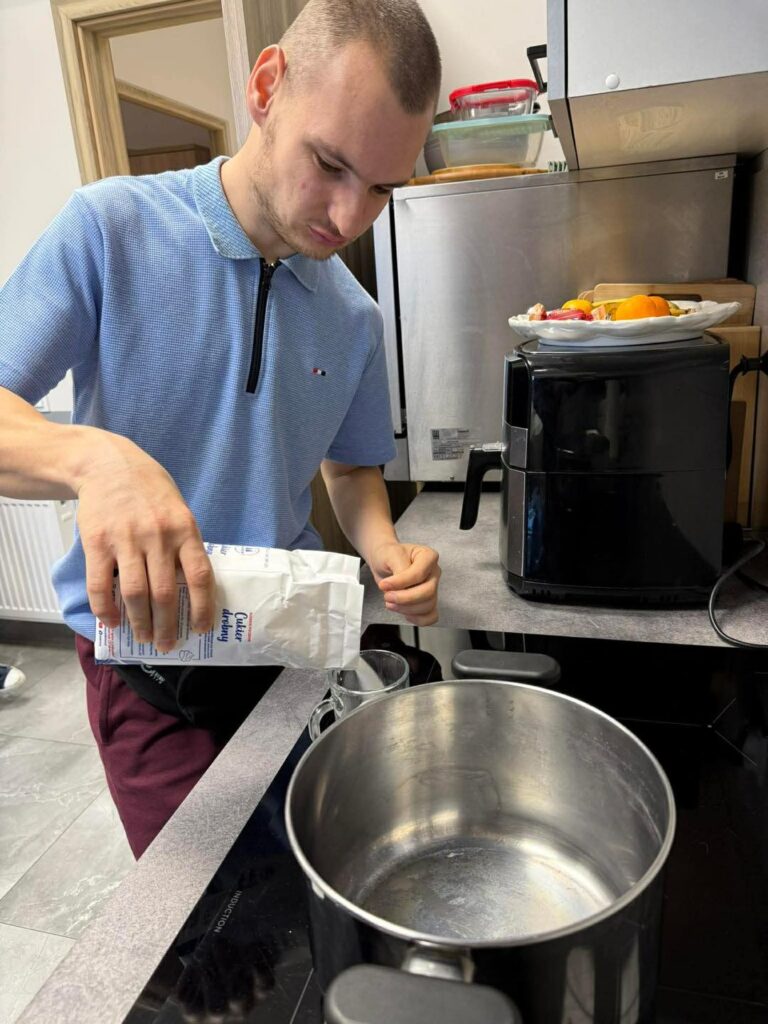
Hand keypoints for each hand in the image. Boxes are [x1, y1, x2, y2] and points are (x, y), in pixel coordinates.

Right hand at [76, 433, 214, 651]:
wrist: (107, 464)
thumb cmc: (149, 490)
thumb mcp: (178, 510)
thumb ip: (185, 544)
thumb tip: (192, 588)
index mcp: (185, 529)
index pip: (199, 577)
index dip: (202, 609)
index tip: (200, 630)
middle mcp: (157, 536)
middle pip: (165, 594)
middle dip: (166, 626)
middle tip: (166, 645)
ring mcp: (126, 540)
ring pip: (134, 595)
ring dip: (139, 623)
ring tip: (143, 638)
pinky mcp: (97, 543)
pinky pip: (100, 585)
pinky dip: (105, 609)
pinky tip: (112, 622)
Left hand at [370, 541, 440, 625]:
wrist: (384, 562)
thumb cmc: (389, 555)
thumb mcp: (391, 555)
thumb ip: (399, 569)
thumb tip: (400, 587)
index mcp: (428, 556)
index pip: (420, 574)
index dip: (402, 582)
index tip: (384, 585)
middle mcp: (434, 572)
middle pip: (428, 592)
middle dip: (405, 598)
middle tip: (387, 596)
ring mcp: (433, 588)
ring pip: (428, 605)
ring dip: (407, 609)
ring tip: (390, 603)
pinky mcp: (428, 601)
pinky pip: (430, 616)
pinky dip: (417, 619)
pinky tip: (404, 613)